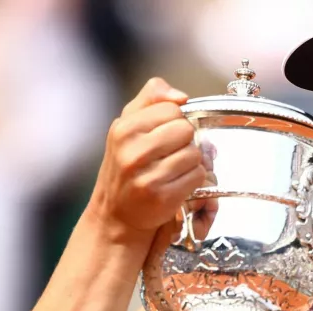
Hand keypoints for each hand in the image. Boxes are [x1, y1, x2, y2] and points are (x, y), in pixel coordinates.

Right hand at [87, 78, 206, 248]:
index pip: (172, 109)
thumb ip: (151, 99)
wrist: (115, 214)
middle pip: (186, 130)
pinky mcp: (163, 197)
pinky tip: (178, 182)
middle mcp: (133, 152)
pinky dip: (194, 179)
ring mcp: (147, 176)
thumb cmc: (125, 167)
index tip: (165, 133)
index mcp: (124, 129)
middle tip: (172, 153)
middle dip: (185, 140)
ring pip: (194, 153)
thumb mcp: (128, 126)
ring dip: (191, 161)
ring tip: (174, 169)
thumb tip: (180, 96)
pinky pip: (197, 176)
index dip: (175, 120)